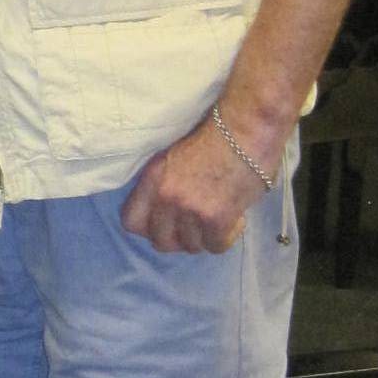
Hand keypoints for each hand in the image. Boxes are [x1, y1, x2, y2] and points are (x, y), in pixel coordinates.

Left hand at [119, 114, 269, 253]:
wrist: (246, 131)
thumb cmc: (215, 138)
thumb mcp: (174, 158)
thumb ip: (164, 185)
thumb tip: (165, 215)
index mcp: (152, 178)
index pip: (131, 222)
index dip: (149, 228)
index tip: (166, 224)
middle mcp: (166, 196)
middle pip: (161, 241)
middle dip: (179, 238)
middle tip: (195, 228)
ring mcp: (189, 209)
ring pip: (190, 246)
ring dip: (204, 237)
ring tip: (216, 220)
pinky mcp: (215, 219)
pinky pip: (215, 246)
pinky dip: (224, 238)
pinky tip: (233, 221)